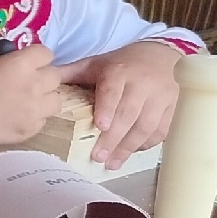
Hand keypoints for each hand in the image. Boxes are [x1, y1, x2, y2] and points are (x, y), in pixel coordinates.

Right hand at [0, 42, 63, 148]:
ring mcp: (34, 109)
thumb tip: (20, 68)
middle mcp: (34, 84)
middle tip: (28, 85)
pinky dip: (32, 119)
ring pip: (56, 101)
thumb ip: (11, 65)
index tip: (29, 65)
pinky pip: (42, 121)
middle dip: (43, 79)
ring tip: (27, 105)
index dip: (37, 59)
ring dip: (44, 100)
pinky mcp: (30, 129)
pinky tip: (15, 120)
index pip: (46, 54)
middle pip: (55, 77)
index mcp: (20, 63)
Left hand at [61, 40, 183, 168]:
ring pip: (147, 125)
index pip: (114, 91)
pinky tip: (132, 152)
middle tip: (98, 157)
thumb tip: (43, 83)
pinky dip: (147, 144)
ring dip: (129, 147)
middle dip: (114, 138)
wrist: (162, 54)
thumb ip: (71, 73)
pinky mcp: (174, 107)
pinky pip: (162, 129)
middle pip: (129, 113)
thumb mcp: (96, 63)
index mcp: (120, 71)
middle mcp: (143, 83)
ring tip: (112, 162)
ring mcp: (162, 96)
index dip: (108, 108)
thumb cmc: (122, 63)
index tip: (100, 126)